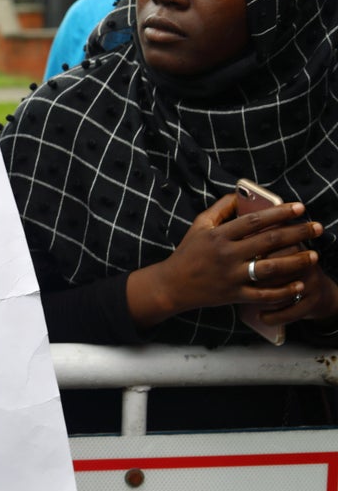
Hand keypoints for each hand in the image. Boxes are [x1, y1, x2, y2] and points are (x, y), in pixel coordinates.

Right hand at [129, 195, 321, 327]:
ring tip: (314, 255)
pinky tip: (299, 284)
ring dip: (296, 261)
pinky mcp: (234, 295)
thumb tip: (240, 195)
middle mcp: (227, 255)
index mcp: (219, 236)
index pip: (255, 221)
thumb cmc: (187, 253)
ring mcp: (231, 276)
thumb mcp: (199, 226)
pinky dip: (283, 291)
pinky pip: (264, 294)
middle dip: (298, 233)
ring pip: (271, 267)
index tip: (300, 208)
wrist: (171, 285)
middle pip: (269, 241)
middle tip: (318, 228)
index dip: (279, 213)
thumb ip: (220, 209)